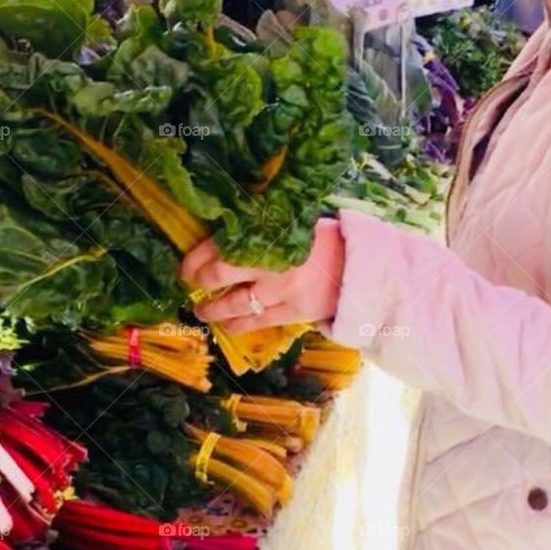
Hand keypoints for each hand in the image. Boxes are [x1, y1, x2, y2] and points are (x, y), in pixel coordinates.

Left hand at [179, 218, 345, 332]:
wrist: (364, 268)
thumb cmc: (327, 241)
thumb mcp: (295, 224)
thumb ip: (264, 230)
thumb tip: (225, 233)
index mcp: (272, 232)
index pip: (222, 242)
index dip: (197, 255)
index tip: (186, 263)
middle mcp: (273, 260)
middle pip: (221, 272)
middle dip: (199, 279)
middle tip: (190, 282)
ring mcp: (282, 288)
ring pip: (234, 302)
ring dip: (211, 308)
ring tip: (200, 310)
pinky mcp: (293, 311)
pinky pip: (255, 321)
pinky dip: (235, 325)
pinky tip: (224, 325)